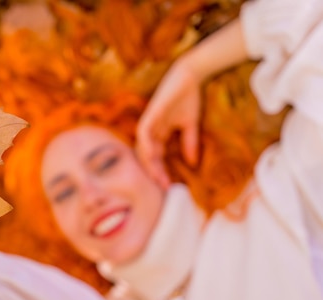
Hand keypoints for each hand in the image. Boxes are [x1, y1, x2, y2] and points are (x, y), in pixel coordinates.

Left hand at [136, 58, 202, 187]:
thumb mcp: (190, 125)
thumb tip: (192, 163)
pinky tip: (152, 156)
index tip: (169, 187)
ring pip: (142, 148)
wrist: (190, 76)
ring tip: (157, 178)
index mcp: (158, 134)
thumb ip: (189, 143)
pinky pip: (143, 132)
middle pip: (146, 157)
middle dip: (154, 173)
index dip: (161, 173)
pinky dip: (146, 145)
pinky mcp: (150, 113)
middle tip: (162, 188)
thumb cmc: (188, 98)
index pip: (156, 159)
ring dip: (149, 163)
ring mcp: (148, 122)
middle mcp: (150, 131)